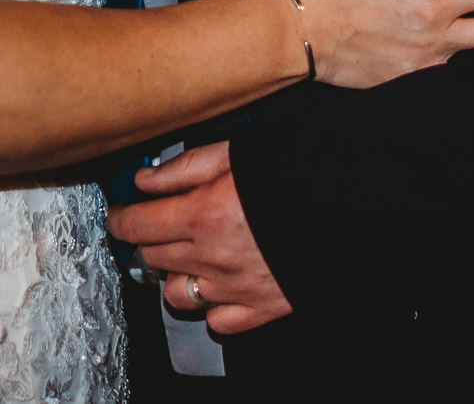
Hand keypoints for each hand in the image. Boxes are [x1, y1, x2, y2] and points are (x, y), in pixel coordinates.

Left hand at [109, 143, 291, 335]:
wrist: (354, 204)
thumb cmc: (301, 171)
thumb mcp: (236, 152)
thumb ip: (184, 168)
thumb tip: (145, 179)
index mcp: (204, 214)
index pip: (137, 225)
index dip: (120, 218)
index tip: (119, 212)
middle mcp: (214, 257)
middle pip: (153, 256)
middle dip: (149, 238)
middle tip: (159, 222)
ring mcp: (236, 288)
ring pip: (177, 294)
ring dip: (174, 274)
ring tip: (188, 254)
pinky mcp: (263, 309)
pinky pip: (218, 321)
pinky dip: (211, 306)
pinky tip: (218, 284)